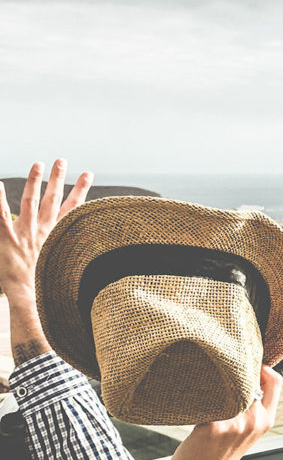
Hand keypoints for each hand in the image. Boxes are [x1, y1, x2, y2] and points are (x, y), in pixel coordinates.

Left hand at [0, 160, 90, 299]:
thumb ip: (68, 255)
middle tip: (62, 160)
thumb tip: (96, 264)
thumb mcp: (61, 268)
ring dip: (35, 182)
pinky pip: (0, 215)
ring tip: (39, 164)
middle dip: (58, 179)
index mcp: (56, 236)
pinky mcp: (6, 238)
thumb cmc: (46, 287)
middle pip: (53, 199)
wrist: (29, 298)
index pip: (71, 209)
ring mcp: (24, 233)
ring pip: (30, 201)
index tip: (87, 175)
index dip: (80, 191)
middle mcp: (42, 231)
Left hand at [164, 366, 282, 459]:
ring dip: (214, 379)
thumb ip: (250, 408)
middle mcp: (254, 421)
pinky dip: (197, 391)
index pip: (276, 381)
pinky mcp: (214, 425)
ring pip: (229, 384)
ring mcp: (236, 423)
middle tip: (218, 370)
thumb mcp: (244, 432)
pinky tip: (188, 396)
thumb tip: (244, 377)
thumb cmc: (214, 457)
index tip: (247, 362)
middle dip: (235, 369)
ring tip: (201, 385)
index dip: (263, 366)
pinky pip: (208, 396)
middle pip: (251, 378)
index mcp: (266, 421)